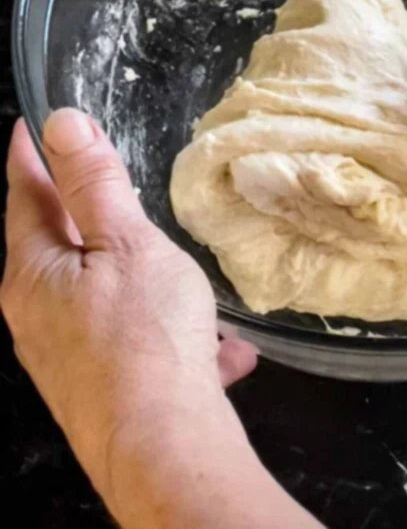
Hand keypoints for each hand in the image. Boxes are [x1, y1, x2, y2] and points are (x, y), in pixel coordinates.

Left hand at [0, 110, 322, 528]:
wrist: (164, 448)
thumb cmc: (144, 334)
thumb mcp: (126, 243)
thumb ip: (94, 183)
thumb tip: (60, 123)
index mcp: (33, 271)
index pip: (24, 193)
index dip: (31, 154)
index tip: (31, 122)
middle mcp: (34, 314)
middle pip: (56, 244)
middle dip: (86, 214)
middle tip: (107, 180)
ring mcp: (63, 355)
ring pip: (100, 294)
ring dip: (137, 276)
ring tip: (177, 271)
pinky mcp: (97, 387)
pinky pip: (130, 340)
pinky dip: (165, 329)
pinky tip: (217, 348)